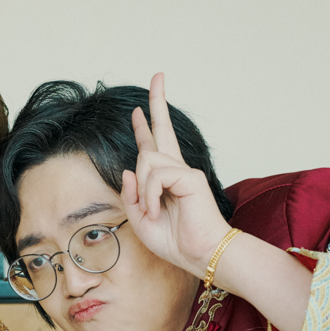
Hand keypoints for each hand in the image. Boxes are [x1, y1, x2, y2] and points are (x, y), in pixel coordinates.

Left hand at [120, 73, 232, 278]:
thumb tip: (128, 169)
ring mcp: (184, 171)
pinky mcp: (190, 176)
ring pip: (146, 160)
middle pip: (162, 128)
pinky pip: (155, 175)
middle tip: (159, 75)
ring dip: (141, 189)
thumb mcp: (140, 219)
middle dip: (158, 100)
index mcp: (165, 179)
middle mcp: (175, 169)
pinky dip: (148, 195)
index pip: (153, 145)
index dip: (144, 125)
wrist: (200, 255)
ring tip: (151, 211)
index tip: (138, 108)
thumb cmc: (175, 241)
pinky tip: (155, 210)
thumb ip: (131, 195)